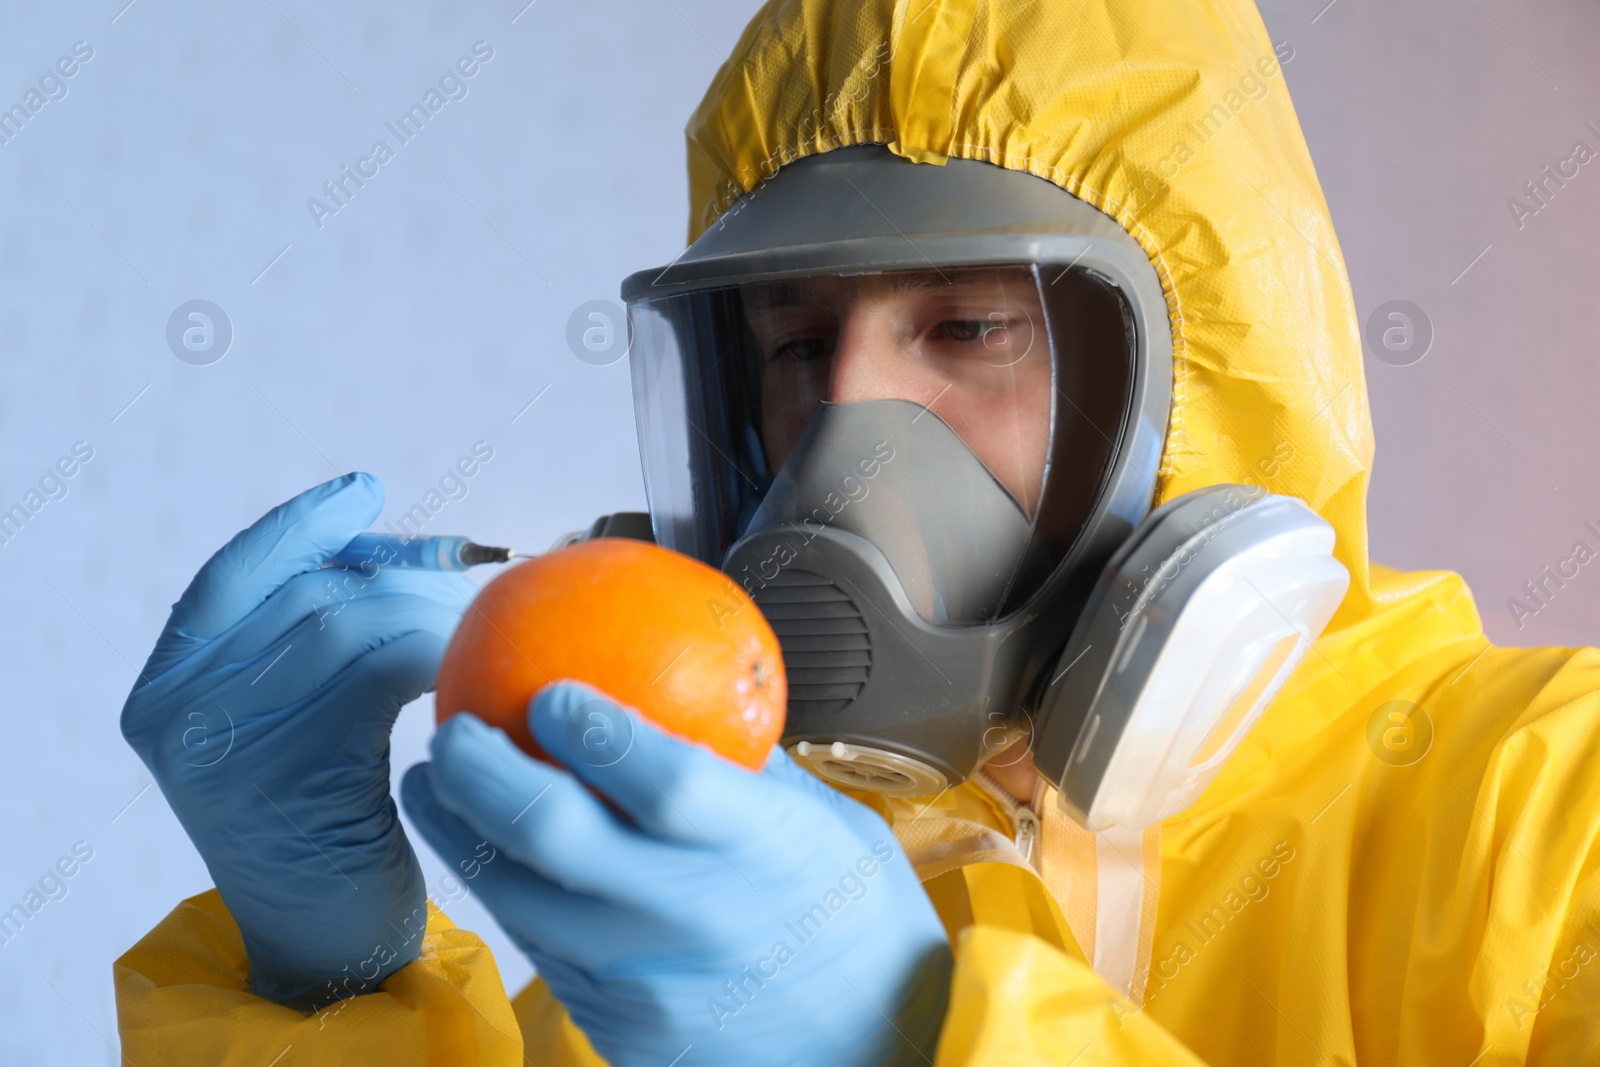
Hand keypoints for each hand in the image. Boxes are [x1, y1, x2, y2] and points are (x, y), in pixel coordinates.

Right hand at [120, 473, 473, 1009]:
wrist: (329, 948)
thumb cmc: (335, 830)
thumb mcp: (303, 726)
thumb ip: (317, 648)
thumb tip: (410, 550)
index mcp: (166, 690)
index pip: (230, 576)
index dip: (301, 525)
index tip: (369, 489)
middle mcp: (175, 712)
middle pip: (304, 594)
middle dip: (399, 570)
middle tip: (469, 569)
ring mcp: (221, 745)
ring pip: (344, 626)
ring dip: (428, 609)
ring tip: (481, 616)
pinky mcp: (286, 775)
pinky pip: (375, 675)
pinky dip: (432, 654)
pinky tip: (469, 662)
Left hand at [402, 682, 951, 1066]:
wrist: (876, 1056)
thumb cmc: (862, 927)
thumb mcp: (828, 824)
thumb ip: (746, 765)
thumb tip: (682, 689)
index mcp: (758, 850)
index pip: (661, 780)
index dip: (592, 730)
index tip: (547, 688)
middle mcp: (690, 915)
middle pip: (554, 836)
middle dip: (481, 772)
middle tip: (451, 728)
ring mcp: (646, 981)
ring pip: (520, 900)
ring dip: (460, 835)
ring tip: (432, 786)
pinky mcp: (620, 1027)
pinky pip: (544, 950)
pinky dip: (505, 893)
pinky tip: (489, 857)